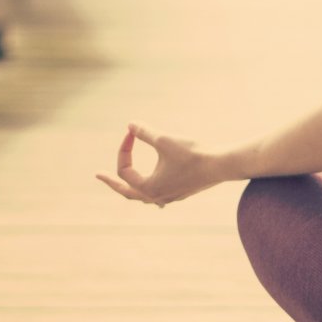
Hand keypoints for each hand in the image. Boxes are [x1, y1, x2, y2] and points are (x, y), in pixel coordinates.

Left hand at [96, 123, 223, 206]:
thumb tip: (130, 124)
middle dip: (113, 182)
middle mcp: (157, 196)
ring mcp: (170, 197)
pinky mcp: (182, 193)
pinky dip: (150, 190)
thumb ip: (145, 133)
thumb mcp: (164, 140)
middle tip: (99, 176)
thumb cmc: (193, 153)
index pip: (124, 168)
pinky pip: (159, 196)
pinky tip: (154, 190)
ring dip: (133, 187)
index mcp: (148, 187)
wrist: (222, 165)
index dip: (124, 148)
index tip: (130, 132)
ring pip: (144, 196)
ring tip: (125, 184)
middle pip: (127, 192)